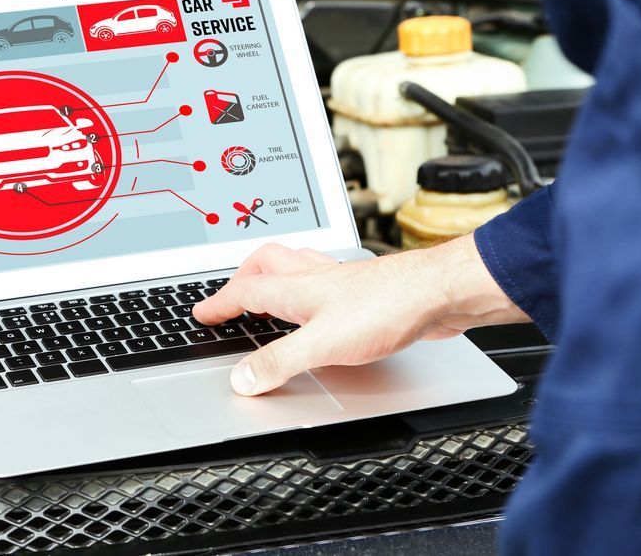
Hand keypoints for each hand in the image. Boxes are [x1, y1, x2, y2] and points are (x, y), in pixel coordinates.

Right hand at [192, 236, 527, 395]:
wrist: (439, 292)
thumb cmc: (388, 307)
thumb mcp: (323, 344)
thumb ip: (279, 361)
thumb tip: (242, 379)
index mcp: (298, 289)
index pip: (246, 291)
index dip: (220, 302)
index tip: (202, 311)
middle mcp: (316, 279)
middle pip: (268, 262)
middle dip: (244, 274)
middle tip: (233, 290)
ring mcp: (342, 281)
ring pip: (297, 265)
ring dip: (276, 274)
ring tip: (269, 288)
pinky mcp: (366, 290)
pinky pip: (326, 280)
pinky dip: (311, 286)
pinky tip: (323, 303)